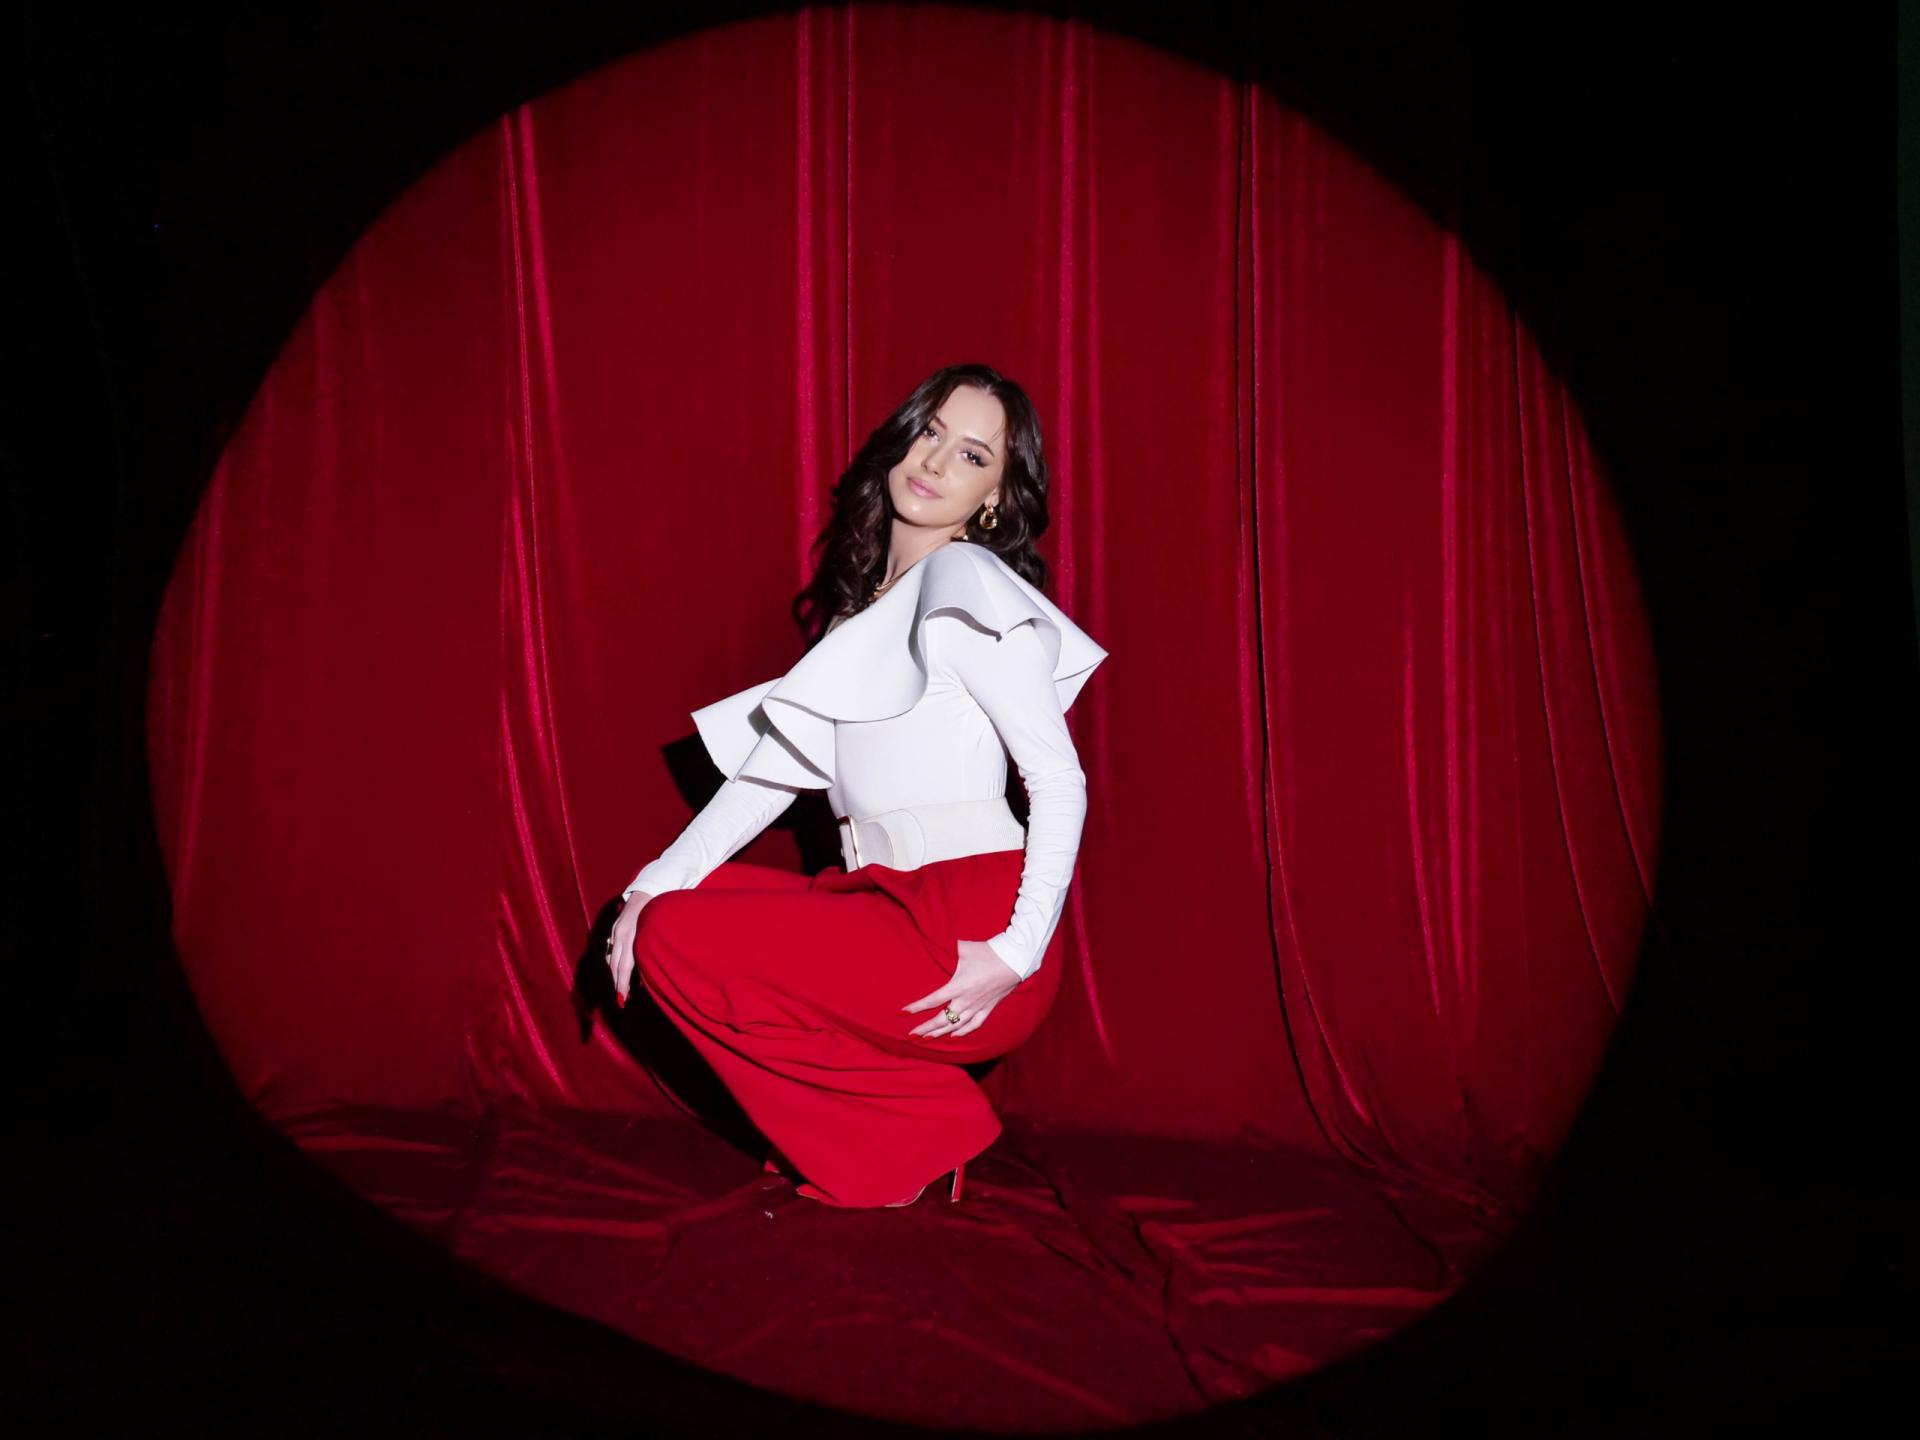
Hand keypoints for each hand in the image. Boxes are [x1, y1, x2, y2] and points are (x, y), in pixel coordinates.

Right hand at [606, 891, 653, 1005]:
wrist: (649, 889)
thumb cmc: (660, 911)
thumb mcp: (659, 931)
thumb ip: (652, 950)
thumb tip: (650, 972)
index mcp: (631, 935)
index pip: (623, 966)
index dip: (622, 984)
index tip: (623, 999)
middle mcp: (620, 934)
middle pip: (615, 965)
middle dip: (618, 983)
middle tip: (622, 1000)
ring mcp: (616, 931)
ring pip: (612, 959)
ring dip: (616, 975)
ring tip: (622, 990)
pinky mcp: (615, 929)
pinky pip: (613, 950)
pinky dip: (616, 963)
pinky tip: (621, 972)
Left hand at [901, 939, 1019, 1038]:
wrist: (1014, 960)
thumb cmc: (988, 952)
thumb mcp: (964, 948)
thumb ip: (947, 947)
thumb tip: (934, 939)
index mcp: (959, 986)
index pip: (932, 1001)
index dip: (916, 1008)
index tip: (902, 1013)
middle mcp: (967, 1000)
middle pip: (942, 1020)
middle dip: (925, 1028)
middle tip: (911, 1034)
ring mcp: (978, 1006)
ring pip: (956, 1025)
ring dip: (940, 1033)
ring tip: (926, 1038)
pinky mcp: (989, 1008)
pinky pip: (974, 1025)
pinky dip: (962, 1032)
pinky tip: (953, 1036)